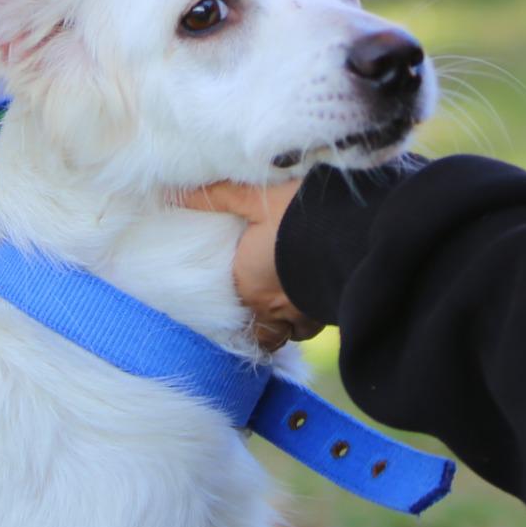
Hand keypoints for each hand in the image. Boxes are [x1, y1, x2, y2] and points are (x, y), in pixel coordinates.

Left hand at [181, 178, 318, 351]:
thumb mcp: (254, 198)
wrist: (351, 228)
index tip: (236, 292)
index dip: (234, 302)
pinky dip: (308, 320)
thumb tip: (174, 192)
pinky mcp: (330, 314)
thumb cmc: (297, 214)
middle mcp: (273, 308)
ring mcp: (304, 315)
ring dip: (283, 325)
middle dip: (257, 323)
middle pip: (260, 331)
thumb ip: (217, 198)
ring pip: (288, 334)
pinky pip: (312, 329)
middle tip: (257, 307)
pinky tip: (310, 304)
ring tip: (283, 308)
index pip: (232, 308)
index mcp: (249, 284)